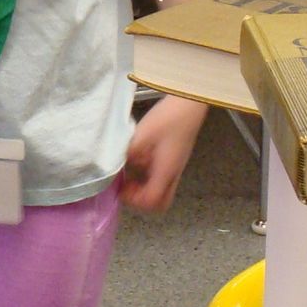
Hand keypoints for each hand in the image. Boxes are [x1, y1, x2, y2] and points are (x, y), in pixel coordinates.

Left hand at [118, 95, 208, 213]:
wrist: (189, 103)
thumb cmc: (168, 118)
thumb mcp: (142, 135)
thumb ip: (128, 154)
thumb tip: (117, 167)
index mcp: (165, 172)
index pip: (152, 201)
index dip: (134, 201)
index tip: (121, 188)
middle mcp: (173, 174)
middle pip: (161, 202)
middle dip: (142, 200)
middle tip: (128, 185)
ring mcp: (176, 166)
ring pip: (162, 190)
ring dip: (145, 188)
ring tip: (131, 172)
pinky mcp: (176, 158)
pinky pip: (162, 177)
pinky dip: (149, 176)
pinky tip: (140, 160)